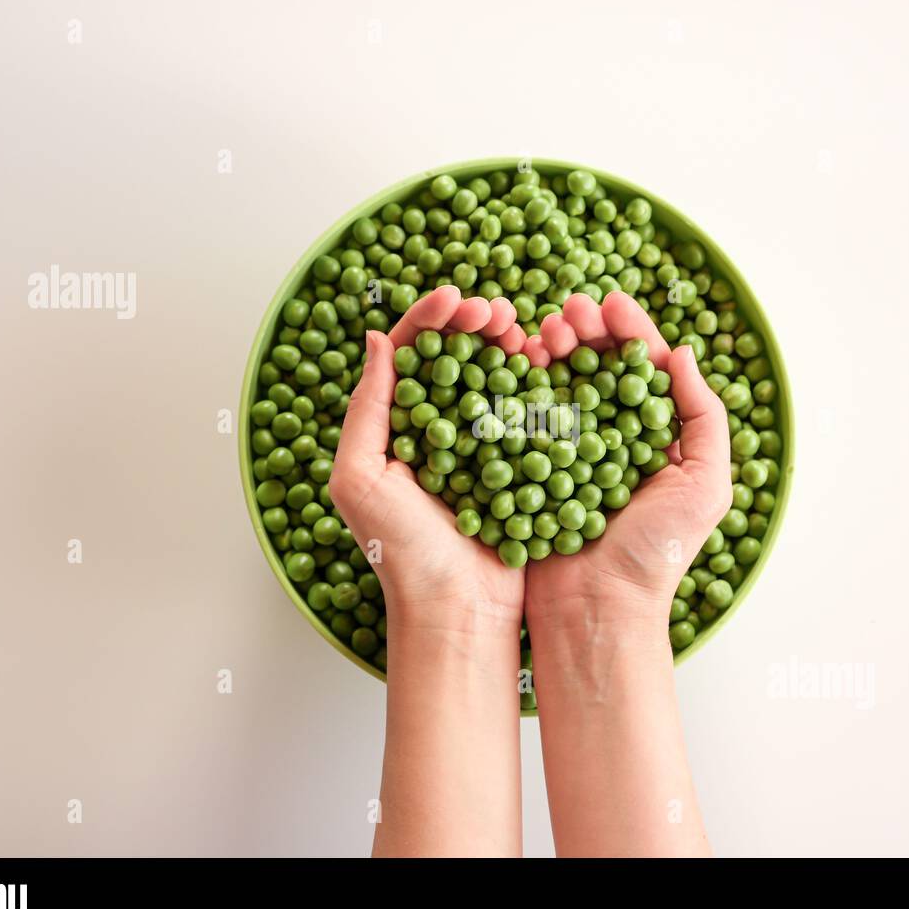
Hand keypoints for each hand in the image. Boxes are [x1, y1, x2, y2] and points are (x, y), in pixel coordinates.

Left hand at [332, 284, 529, 856]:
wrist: (458, 610)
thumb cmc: (400, 551)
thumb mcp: (360, 478)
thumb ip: (366, 409)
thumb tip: (379, 340)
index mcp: (394, 428)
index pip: (409, 355)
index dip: (431, 319)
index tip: (457, 298)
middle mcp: (436, 431)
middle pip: (456, 356)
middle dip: (475, 323)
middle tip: (497, 312)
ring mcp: (479, 447)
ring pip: (495, 377)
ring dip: (509, 345)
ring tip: (525, 333)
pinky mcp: (517, 466)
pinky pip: (527, 413)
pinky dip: (537, 383)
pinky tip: (548, 366)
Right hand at [524, 290, 731, 638]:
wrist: (596, 611)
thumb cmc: (656, 554)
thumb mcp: (705, 485)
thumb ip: (704, 417)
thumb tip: (682, 353)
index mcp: (654, 439)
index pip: (642, 369)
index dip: (627, 331)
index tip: (609, 301)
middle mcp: (610, 441)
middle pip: (595, 368)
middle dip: (583, 332)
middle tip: (566, 312)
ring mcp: (566, 455)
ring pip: (557, 385)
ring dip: (548, 351)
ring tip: (541, 333)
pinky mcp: (529, 471)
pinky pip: (522, 419)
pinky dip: (517, 387)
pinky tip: (514, 364)